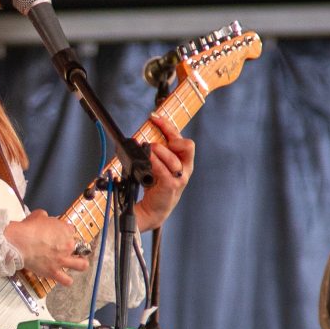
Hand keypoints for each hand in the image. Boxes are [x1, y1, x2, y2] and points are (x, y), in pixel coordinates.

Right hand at [6, 209, 91, 283]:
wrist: (20, 242)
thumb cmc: (28, 228)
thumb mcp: (39, 215)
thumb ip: (46, 218)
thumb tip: (44, 218)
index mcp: (66, 230)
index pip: (71, 230)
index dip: (64, 232)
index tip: (58, 234)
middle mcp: (68, 245)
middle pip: (75, 246)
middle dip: (69, 246)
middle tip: (60, 248)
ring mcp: (63, 260)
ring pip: (81, 264)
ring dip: (80, 263)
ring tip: (76, 264)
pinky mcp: (54, 272)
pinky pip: (66, 280)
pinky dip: (66, 280)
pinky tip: (65, 278)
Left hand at [135, 112, 195, 231]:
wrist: (152, 210)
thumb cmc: (154, 188)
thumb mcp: (156, 166)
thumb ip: (156, 154)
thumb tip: (142, 139)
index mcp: (183, 161)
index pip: (180, 138)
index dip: (168, 125)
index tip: (154, 117)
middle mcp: (185, 169)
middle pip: (187, 145)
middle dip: (170, 136)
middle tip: (155, 136)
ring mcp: (180, 178)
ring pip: (174, 158)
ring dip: (159, 151)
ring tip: (148, 150)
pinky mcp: (172, 187)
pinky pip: (164, 170)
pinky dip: (154, 163)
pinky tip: (147, 161)